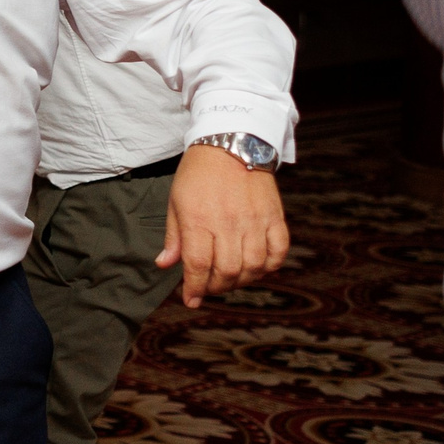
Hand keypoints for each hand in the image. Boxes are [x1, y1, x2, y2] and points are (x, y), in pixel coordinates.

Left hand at [161, 143, 290, 306]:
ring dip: (241, 280)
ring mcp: (255, 221)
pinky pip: (279, 252)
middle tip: (208, 287)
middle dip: (216, 287)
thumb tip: (165, 264)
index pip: (198, 265)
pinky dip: (269, 266)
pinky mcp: (275, 217)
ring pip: (254, 266)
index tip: (191, 299)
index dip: (194, 288)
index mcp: (199, 219)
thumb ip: (173, 236)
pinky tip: (256, 267)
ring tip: (230, 278)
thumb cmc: (198, 174)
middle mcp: (229, 223)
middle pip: (228, 271)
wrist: (231, 144)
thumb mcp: (175, 202)